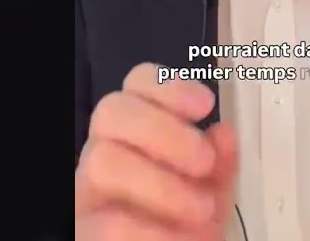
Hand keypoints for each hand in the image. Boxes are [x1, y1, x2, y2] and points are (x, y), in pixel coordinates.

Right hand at [76, 63, 239, 239]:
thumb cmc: (187, 223)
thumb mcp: (213, 191)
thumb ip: (221, 165)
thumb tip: (224, 133)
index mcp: (135, 131)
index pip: (136, 85)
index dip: (169, 87)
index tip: (206, 105)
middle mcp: (105, 151)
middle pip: (112, 111)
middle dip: (164, 130)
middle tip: (204, 162)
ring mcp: (88, 191)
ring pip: (102, 161)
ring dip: (160, 183)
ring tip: (202, 209)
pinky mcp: (84, 230)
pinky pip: (107, 222)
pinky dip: (152, 230)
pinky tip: (183, 237)